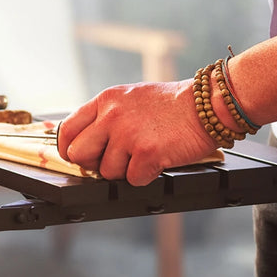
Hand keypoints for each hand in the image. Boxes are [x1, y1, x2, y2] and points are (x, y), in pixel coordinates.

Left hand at [56, 79, 219, 185]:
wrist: (208, 103)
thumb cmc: (172, 104)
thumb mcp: (129, 97)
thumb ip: (105, 115)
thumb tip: (85, 140)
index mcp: (105, 101)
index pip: (67, 130)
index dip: (69, 148)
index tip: (77, 156)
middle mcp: (111, 116)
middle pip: (78, 155)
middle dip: (92, 164)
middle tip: (113, 160)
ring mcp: (128, 135)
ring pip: (106, 172)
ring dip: (125, 170)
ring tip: (144, 153)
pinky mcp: (147, 153)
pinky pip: (132, 180)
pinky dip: (145, 175)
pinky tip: (157, 160)